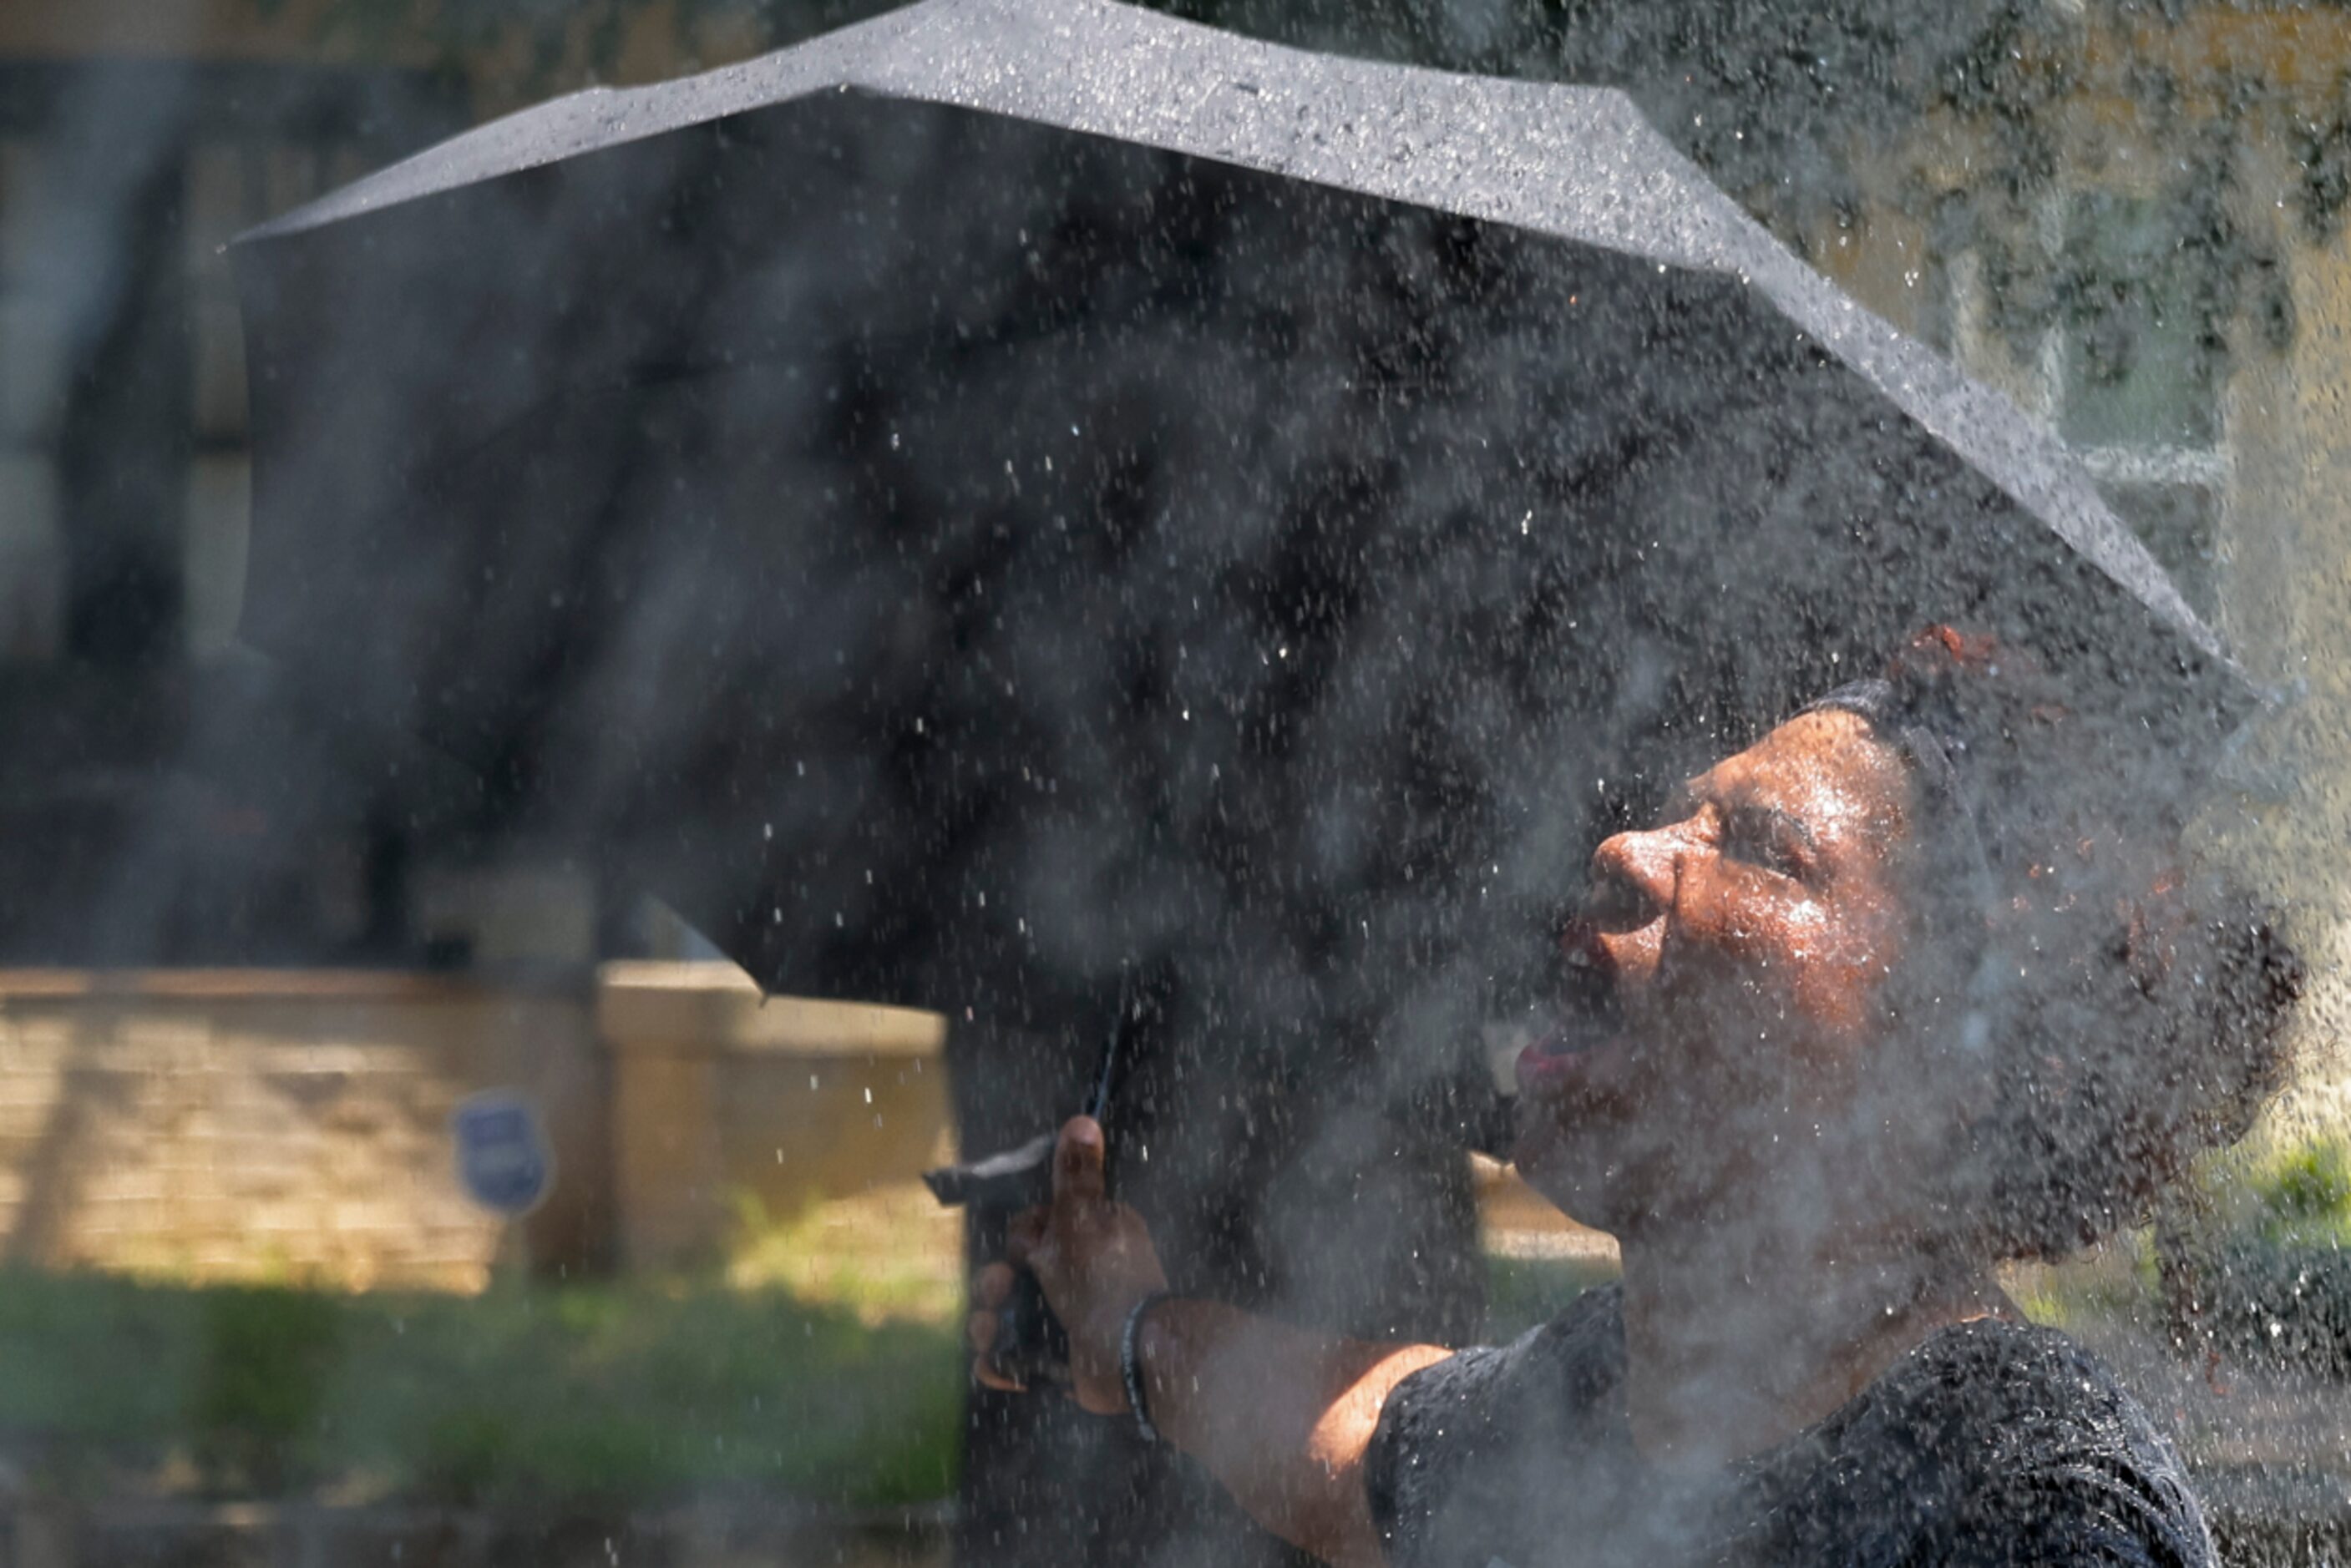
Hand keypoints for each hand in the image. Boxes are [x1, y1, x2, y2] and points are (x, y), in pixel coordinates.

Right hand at [968, 1115, 1168, 1414]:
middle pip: (1009, 1277)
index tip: (1023, 1251)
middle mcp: (1075, 1280)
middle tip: (1000, 1289)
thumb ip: (1076, 1175)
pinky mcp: (1058, 1363)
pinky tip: (998, 1363)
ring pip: (1004, 1319)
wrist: (1133, 1355)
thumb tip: (1084, 1120)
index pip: (1030, 1234)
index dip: (1019, 1243)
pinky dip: (1000, 1364)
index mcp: (1084, 1240)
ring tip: (990, 1333)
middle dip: (992, 1285)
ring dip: (987, 1326)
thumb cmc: (1108, 1280)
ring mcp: (1065, 1323)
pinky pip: (1014, 1361)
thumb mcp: (1084, 1217)